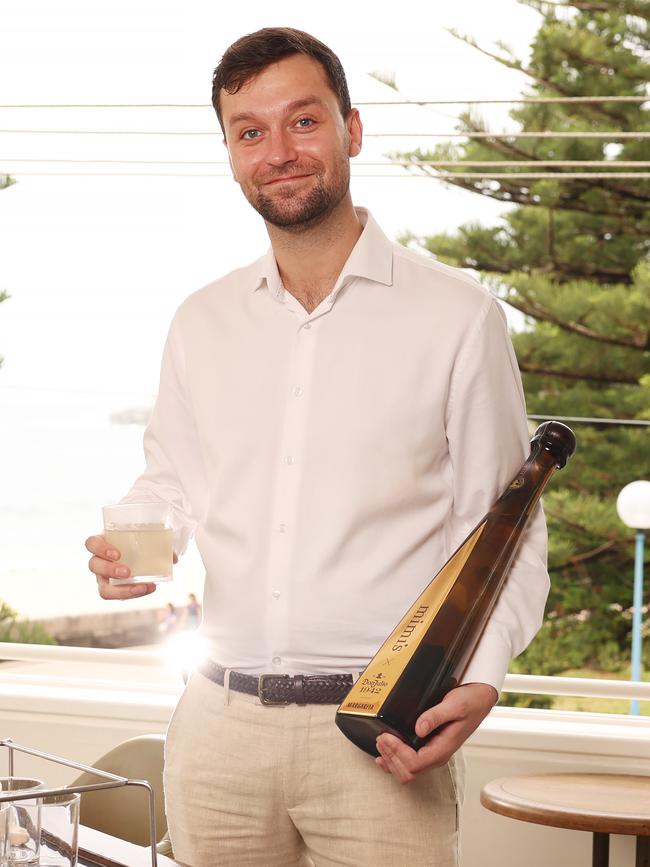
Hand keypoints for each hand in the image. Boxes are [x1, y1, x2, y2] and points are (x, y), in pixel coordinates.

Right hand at [85, 534, 161, 599]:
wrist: (140, 552)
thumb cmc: (138, 541)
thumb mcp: (146, 537)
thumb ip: (157, 543)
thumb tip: (173, 558)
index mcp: (102, 542)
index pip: (92, 544)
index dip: (101, 549)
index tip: (117, 554)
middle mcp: (99, 561)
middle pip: (94, 566)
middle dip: (110, 570)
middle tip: (128, 572)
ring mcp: (104, 577)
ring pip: (103, 588)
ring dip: (121, 590)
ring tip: (141, 587)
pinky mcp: (113, 589)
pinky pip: (119, 595)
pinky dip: (134, 593)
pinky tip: (149, 588)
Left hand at [375, 682, 497, 783]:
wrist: (480, 699)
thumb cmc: (471, 702)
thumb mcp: (454, 704)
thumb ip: (436, 716)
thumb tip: (419, 728)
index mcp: (443, 748)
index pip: (415, 763)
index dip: (397, 752)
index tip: (386, 736)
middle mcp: (437, 755)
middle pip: (408, 772)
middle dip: (391, 757)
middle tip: (380, 738)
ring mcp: (432, 753)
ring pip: (407, 770)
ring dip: (391, 759)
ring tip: (380, 743)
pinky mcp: (429, 747)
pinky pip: (409, 763)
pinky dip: (394, 761)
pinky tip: (385, 754)